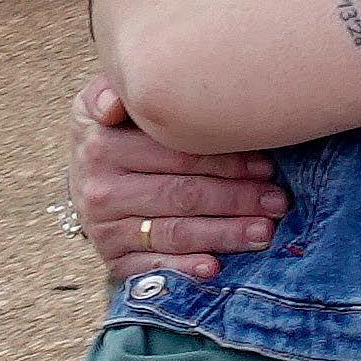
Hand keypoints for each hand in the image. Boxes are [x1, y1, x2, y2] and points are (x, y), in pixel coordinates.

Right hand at [69, 78, 282, 281]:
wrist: (83, 177)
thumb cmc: (112, 133)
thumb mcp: (104, 101)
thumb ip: (116, 90)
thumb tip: (114, 102)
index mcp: (101, 145)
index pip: (176, 155)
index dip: (225, 161)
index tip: (266, 166)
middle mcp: (100, 190)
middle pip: (182, 195)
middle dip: (236, 199)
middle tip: (277, 202)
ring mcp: (105, 229)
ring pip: (176, 232)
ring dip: (224, 234)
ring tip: (264, 231)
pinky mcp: (113, 259)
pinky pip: (153, 268)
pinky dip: (185, 269)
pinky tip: (215, 268)